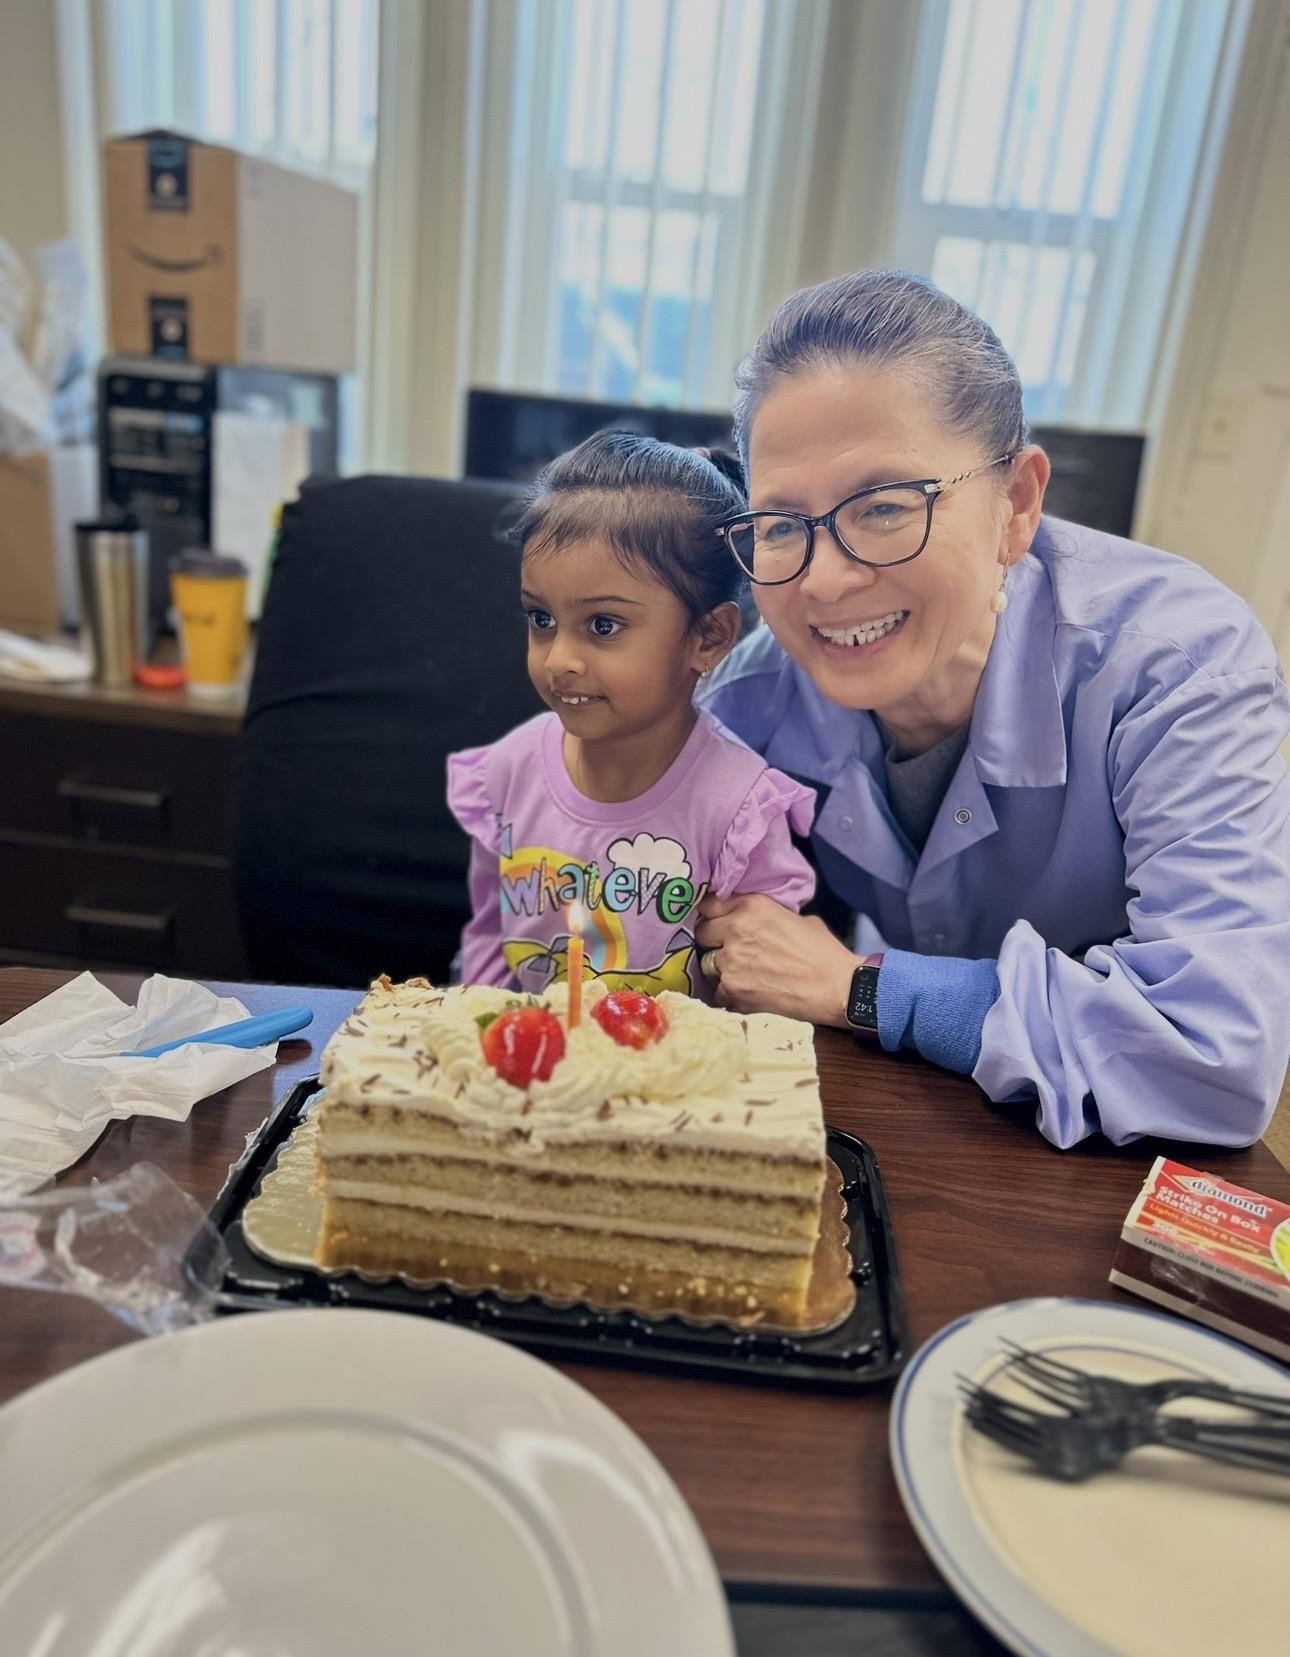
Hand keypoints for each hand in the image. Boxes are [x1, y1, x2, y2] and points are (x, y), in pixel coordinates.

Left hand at [694, 895, 859, 1026]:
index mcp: (751, 906)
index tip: (716, 922)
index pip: (709, 904)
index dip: (713, 915)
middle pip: (702, 933)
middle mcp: (735, 929)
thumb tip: (758, 922)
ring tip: (743, 975)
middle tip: (728, 951)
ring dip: (721, 969)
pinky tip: (750, 994)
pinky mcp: (732, 989)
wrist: (836, 988)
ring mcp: (731, 961)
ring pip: (708, 963)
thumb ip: (768, 917)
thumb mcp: (797, 919)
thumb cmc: (824, 953)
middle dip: (712, 941)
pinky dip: (731, 994)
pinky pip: (719, 991)